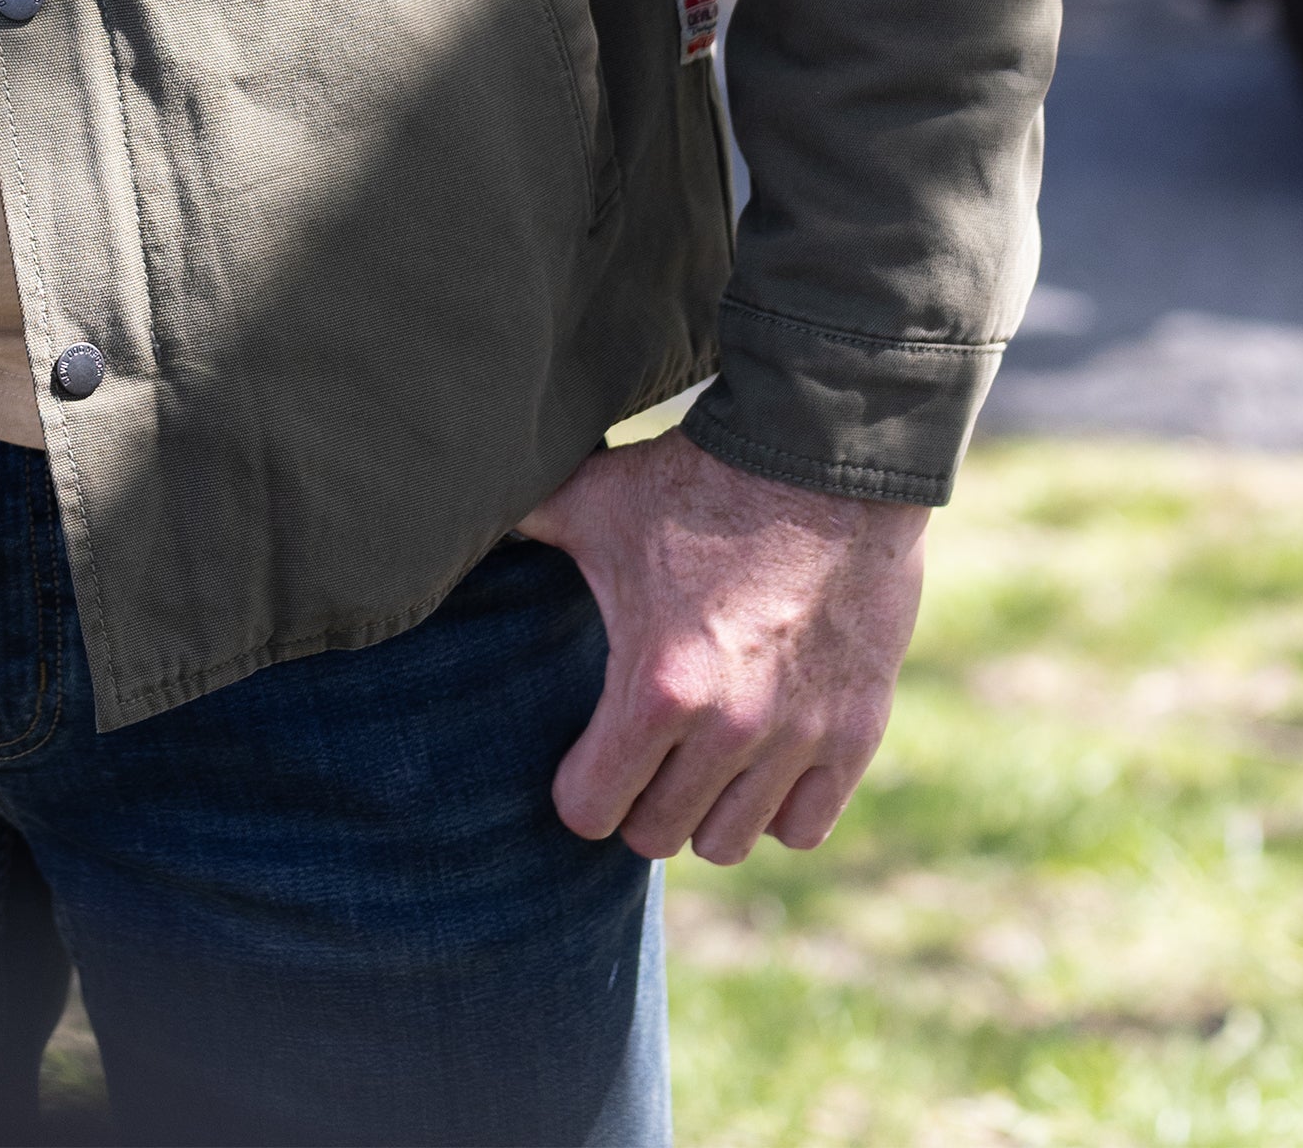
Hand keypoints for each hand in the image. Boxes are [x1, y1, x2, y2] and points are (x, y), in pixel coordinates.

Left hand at [517, 426, 925, 864]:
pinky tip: (760, 763)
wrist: (821, 461)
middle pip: (660, 836)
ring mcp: (797, 738)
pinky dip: (780, 807)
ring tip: (697, 763)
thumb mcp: (597, 499)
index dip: (578, 791)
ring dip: (706, 810)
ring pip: (730, 841)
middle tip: (641, 759)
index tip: (584, 764)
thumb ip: (526, 522)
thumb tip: (447, 516)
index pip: (590, 811)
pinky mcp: (855, 734)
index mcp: (655, 688)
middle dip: (640, 803)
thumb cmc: (698, 482)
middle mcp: (728, 731)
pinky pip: (805, 826)